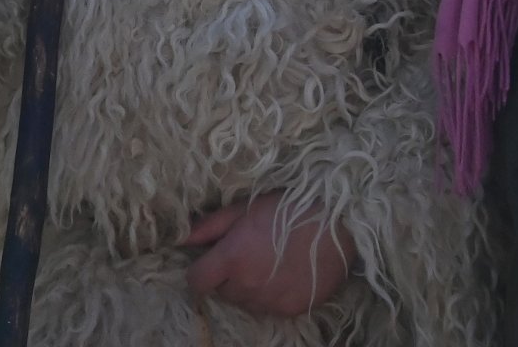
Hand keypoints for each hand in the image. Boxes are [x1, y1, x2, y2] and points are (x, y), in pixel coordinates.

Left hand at [184, 193, 355, 317]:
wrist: (337, 222)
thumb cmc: (287, 207)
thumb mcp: (244, 209)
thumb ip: (209, 227)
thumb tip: (180, 238)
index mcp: (232, 259)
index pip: (197, 282)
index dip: (201, 271)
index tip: (211, 262)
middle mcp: (248, 285)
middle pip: (222, 292)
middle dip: (228, 276)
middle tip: (247, 254)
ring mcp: (270, 301)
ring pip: (244, 302)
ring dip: (248, 288)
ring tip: (267, 262)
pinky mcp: (291, 310)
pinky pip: (269, 308)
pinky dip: (271, 296)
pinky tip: (284, 273)